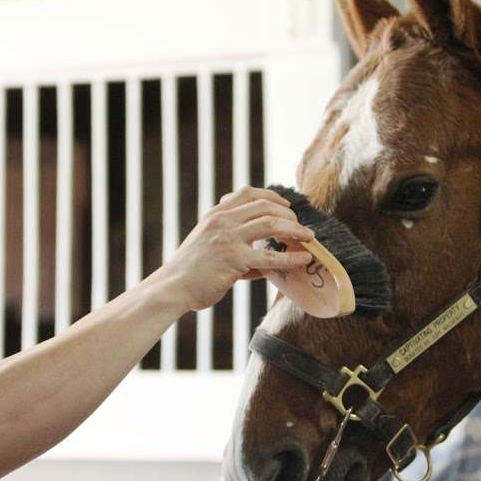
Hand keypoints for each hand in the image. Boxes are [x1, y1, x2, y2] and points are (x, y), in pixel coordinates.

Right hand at [156, 187, 314, 310]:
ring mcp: (228, 239)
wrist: (172, 287)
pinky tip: (304, 259)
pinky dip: (292, 257)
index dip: (272, 196)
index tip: (286, 205)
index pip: (247, 192)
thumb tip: (266, 262)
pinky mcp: (234, 259)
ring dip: (295, 229)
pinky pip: (271, 257)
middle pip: (265, 205)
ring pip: (272, 223)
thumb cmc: (190, 273)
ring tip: (308, 237)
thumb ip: (235, 246)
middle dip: (288, 214)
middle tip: (300, 227)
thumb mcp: (208, 247)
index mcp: (215, 215)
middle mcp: (222, 221)